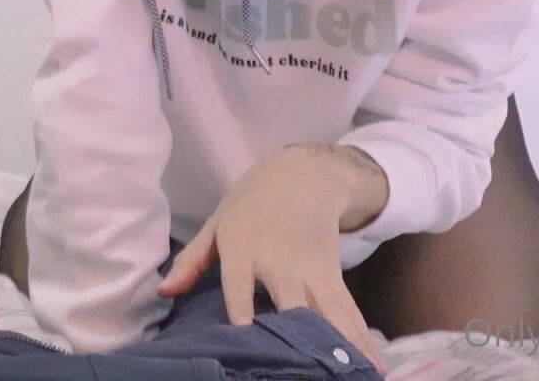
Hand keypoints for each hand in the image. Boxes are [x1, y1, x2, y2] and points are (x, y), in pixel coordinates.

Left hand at [154, 146, 388, 374]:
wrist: (303, 176)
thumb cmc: (250, 205)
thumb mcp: (216, 224)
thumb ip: (191, 262)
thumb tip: (163, 293)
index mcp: (244, 249)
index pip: (240, 284)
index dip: (242, 310)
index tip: (244, 337)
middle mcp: (281, 264)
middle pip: (291, 304)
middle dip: (299, 338)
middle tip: (305, 370)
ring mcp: (312, 272)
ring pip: (329, 314)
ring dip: (341, 347)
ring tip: (355, 377)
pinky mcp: (335, 278)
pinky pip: (349, 313)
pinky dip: (362, 340)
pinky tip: (374, 367)